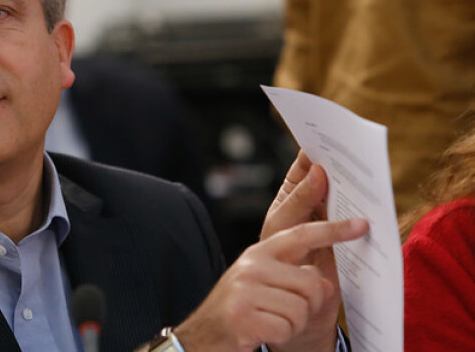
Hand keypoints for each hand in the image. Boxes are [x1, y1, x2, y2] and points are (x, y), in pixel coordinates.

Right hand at [174, 152, 367, 351]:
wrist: (201, 336)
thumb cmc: (240, 311)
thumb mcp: (265, 285)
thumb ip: (296, 278)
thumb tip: (324, 285)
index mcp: (259, 254)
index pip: (301, 235)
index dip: (333, 229)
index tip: (361, 224)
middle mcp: (251, 266)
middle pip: (311, 284)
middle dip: (308, 307)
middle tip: (285, 314)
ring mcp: (245, 290)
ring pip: (301, 309)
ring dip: (292, 325)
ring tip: (269, 322)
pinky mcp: (243, 316)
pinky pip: (286, 328)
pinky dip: (280, 337)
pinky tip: (260, 333)